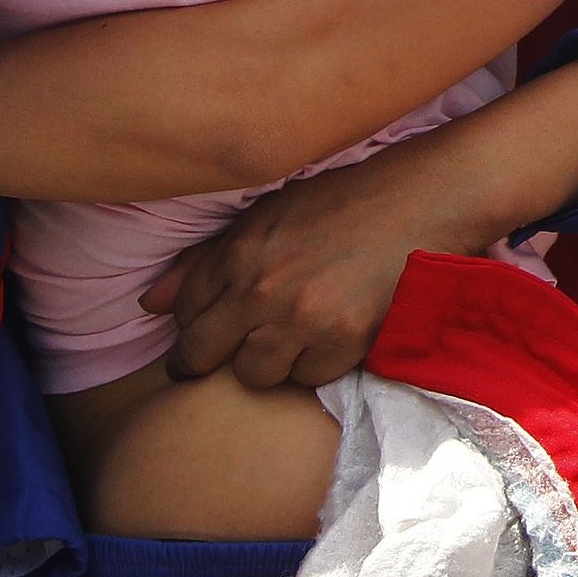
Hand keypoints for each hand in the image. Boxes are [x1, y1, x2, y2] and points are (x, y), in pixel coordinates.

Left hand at [143, 139, 494, 389]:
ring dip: (268, 363)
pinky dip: (317, 364)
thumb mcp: (270, 212)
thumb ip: (208, 259)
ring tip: (291, 339)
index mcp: (238, 250)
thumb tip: (150, 304)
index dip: (193, 326)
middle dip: (208, 361)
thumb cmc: (349, 199)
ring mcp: (303, 317)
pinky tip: (330, 337)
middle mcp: (262, 287)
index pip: (183, 313)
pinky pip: (309, 378)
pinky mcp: (346, 339)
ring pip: (254, 375)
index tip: (208, 329)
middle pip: (202, 356)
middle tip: (232, 354)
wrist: (428, 198)